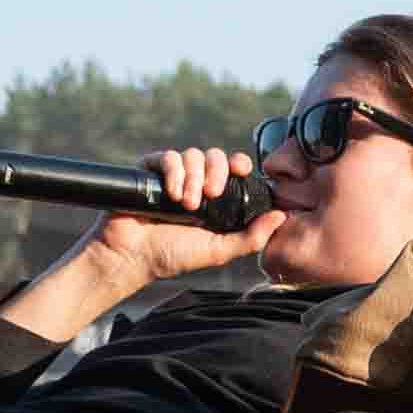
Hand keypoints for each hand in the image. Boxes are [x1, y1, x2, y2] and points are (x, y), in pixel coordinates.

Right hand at [73, 149, 265, 291]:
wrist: (131, 257)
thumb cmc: (171, 257)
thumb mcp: (217, 251)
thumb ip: (250, 237)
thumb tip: (281, 216)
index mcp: (213, 199)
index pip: (231, 168)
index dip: (238, 163)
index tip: (242, 170)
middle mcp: (193, 183)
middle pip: (214, 156)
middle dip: (215, 172)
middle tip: (210, 195)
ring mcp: (171, 176)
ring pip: (191, 155)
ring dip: (193, 177)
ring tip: (186, 204)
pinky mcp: (149, 172)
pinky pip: (166, 157)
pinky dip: (173, 172)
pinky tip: (172, 194)